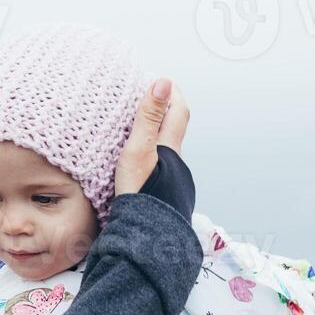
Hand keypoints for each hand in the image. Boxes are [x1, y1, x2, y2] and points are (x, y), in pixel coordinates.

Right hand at [114, 78, 190, 195]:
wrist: (145, 234)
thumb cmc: (140, 193)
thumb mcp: (139, 149)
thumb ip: (149, 117)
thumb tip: (163, 83)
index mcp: (171, 147)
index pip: (178, 110)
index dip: (172, 93)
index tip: (161, 80)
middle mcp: (176, 162)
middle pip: (173, 128)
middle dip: (163, 111)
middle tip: (147, 99)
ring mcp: (171, 179)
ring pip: (165, 149)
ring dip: (155, 134)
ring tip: (136, 127)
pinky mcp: (163, 193)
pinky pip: (159, 165)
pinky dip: (150, 155)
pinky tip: (136, 160)